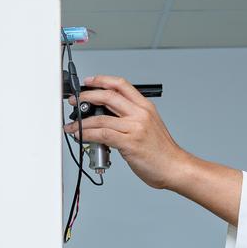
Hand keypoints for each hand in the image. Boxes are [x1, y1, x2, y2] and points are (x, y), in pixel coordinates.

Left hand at [70, 76, 196, 190]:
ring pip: (101, 118)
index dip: (102, 80)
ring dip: (82, 122)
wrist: (174, 167)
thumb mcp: (149, 126)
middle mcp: (140, 114)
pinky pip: (102, 135)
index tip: (89, 81)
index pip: (121, 84)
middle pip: (109, 96)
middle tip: (75, 101)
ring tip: (72, 126)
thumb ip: (130, 119)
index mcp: (145, 107)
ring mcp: (135, 128)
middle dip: (87, 96)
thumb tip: (106, 118)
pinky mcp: (129, 143)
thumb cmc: (161, 151)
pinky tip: (81, 136)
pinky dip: (87, 135)